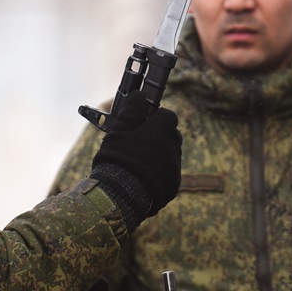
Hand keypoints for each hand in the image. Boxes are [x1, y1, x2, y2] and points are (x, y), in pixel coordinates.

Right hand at [90, 90, 181, 229]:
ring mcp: (175, 166)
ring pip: (171, 155)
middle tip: (140, 144)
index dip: (157, 118)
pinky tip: (143, 178)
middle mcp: (173, 146)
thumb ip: (131, 112)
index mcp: (161, 130)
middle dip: (159, 137)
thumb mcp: (119, 132)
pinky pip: (169, 173)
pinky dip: (160, 173)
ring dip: (160, 155)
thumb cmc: (117, 159)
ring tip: (139, 163)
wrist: (120, 195)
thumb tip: (138, 95)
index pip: (168, 116)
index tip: (144, 124)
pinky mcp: (174, 184)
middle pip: (171, 135)